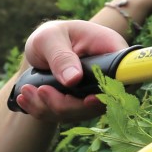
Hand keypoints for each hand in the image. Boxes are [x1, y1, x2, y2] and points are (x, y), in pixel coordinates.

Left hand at [12, 19, 127, 118]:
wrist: (42, 47)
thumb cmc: (50, 35)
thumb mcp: (50, 38)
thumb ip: (61, 56)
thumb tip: (74, 79)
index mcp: (110, 50)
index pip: (125, 77)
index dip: (112, 93)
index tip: (88, 99)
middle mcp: (108, 75)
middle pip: (99, 103)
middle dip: (65, 104)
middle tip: (40, 90)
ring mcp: (96, 91)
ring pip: (79, 113)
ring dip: (49, 108)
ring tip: (26, 92)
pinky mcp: (81, 103)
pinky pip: (66, 116)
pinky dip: (43, 111)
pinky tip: (26, 100)